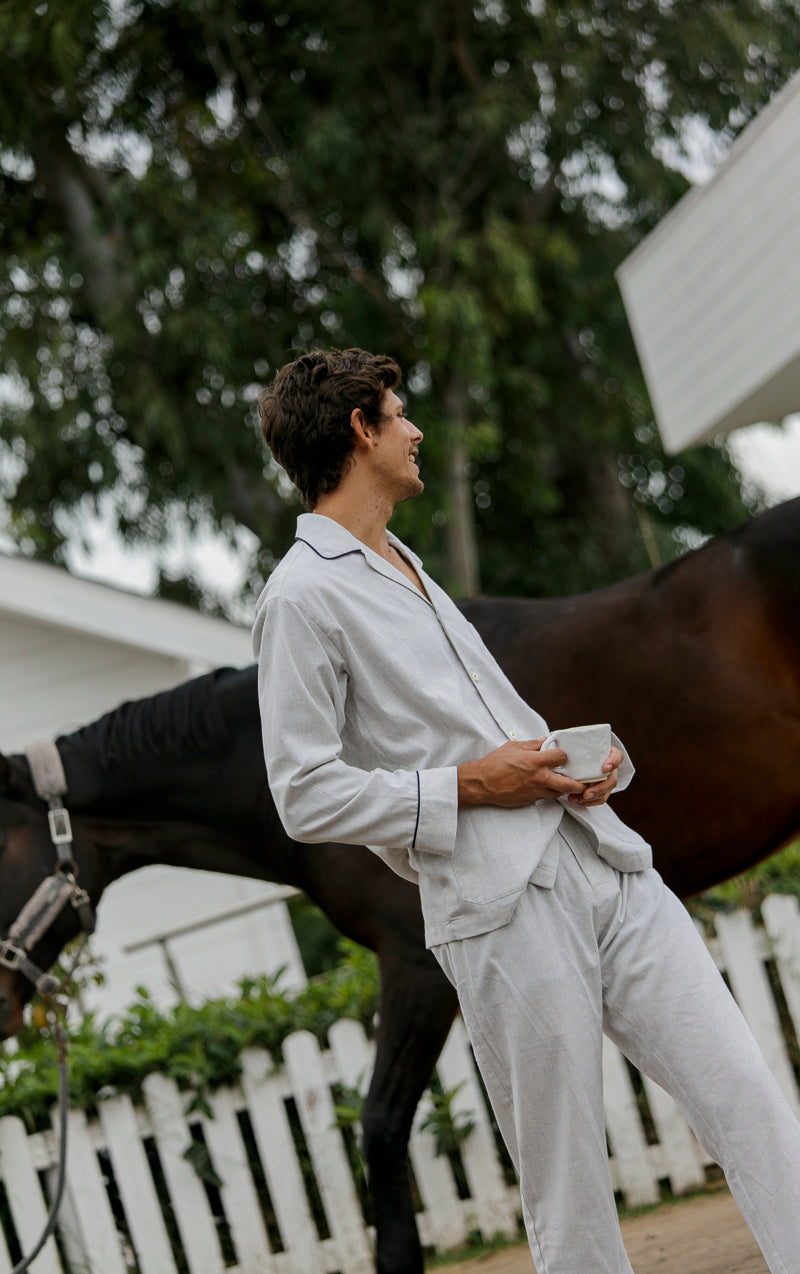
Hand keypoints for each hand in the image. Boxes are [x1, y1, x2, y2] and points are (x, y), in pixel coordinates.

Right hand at [457, 738, 586, 807]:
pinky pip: (544, 797)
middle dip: (578, 783)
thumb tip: (544, 740)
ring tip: (562, 783)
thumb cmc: (494, 764)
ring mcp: (535, 791)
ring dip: (562, 788)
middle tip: (581, 780)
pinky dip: (547, 792)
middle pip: (569, 784)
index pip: (562, 758)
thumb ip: (532, 744)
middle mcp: (539, 778)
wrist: (481, 783)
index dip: (564, 755)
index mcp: (536, 761)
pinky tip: (543, 787)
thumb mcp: (513, 747)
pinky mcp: (530, 800)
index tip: (562, 755)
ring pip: (558, 793)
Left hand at [567, 747, 623, 807]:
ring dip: (592, 798)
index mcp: (608, 753)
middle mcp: (610, 767)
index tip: (604, 768)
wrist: (575, 759)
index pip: (617, 756)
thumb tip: (553, 744)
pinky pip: (600, 798)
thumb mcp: (575, 746)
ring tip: (577, 799)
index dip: (613, 762)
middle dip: (599, 788)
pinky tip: (578, 801)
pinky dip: (590, 802)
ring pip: (606, 791)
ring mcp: (607, 779)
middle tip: (586, 794)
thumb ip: (571, 746)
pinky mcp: (602, 789)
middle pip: (612, 779)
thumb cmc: (576, 750)